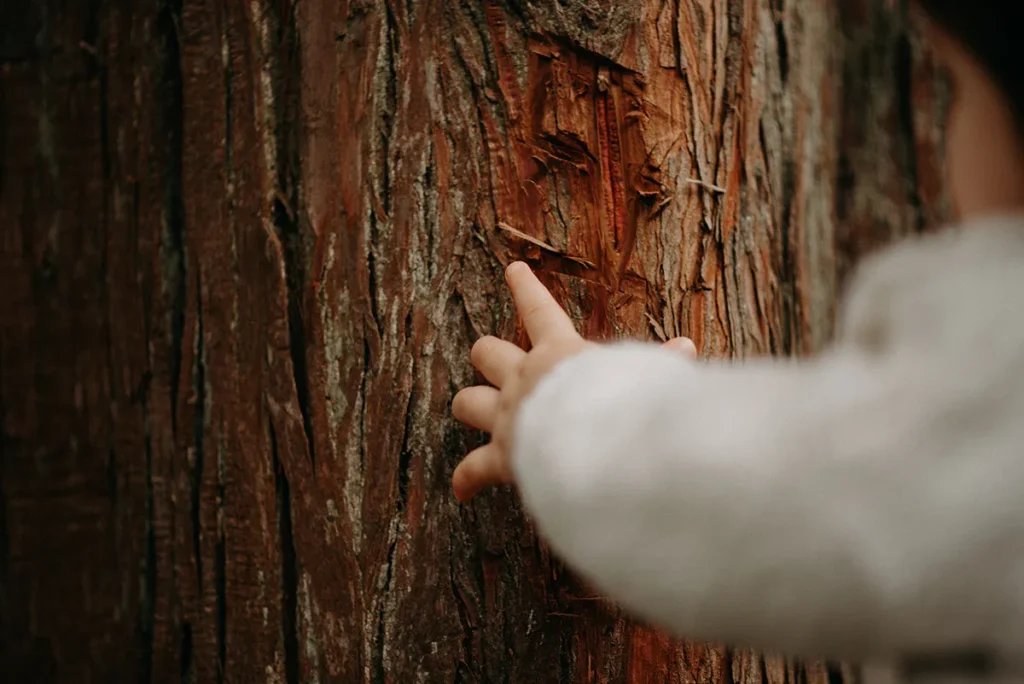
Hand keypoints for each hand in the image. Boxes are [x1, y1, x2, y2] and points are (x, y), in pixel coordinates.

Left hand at [450, 262, 696, 501]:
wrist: (598, 444)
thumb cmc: (626, 404)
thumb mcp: (646, 375)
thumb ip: (662, 364)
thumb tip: (687, 347)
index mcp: (559, 354)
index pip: (540, 309)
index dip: (526, 288)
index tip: (513, 270)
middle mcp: (524, 379)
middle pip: (487, 352)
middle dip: (488, 356)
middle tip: (490, 359)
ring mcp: (507, 415)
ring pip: (466, 401)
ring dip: (469, 405)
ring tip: (471, 409)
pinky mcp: (501, 455)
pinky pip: (472, 468)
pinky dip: (467, 479)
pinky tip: (462, 492)